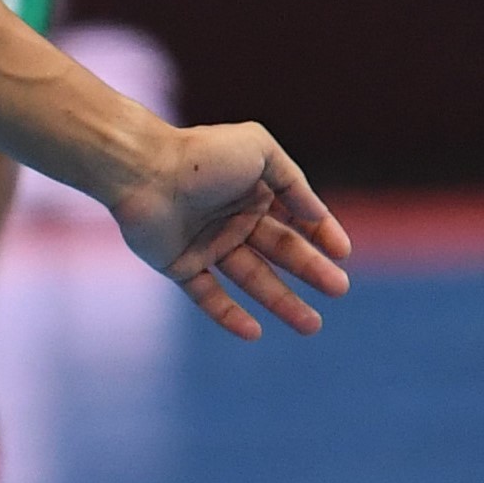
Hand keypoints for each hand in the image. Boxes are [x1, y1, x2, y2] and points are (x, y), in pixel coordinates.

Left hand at [111, 122, 350, 339]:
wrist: (141, 171)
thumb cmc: (201, 154)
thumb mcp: (260, 149)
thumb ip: (293, 181)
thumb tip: (317, 215)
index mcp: (254, 191)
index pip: (297, 219)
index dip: (322, 235)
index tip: (342, 254)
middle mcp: (234, 219)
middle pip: (281, 252)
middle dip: (312, 271)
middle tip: (338, 290)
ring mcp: (208, 245)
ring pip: (253, 279)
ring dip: (283, 302)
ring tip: (313, 326)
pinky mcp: (181, 265)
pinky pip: (209, 296)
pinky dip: (229, 316)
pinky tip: (254, 333)